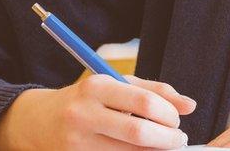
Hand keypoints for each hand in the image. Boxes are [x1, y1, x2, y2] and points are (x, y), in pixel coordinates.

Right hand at [0, 74, 196, 149]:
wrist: (40, 122)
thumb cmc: (86, 100)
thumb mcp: (116, 85)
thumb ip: (154, 92)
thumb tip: (189, 105)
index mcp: (96, 87)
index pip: (144, 102)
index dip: (170, 114)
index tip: (177, 120)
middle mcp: (84, 113)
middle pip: (139, 132)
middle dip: (168, 139)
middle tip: (178, 139)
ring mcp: (79, 142)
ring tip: (162, 146)